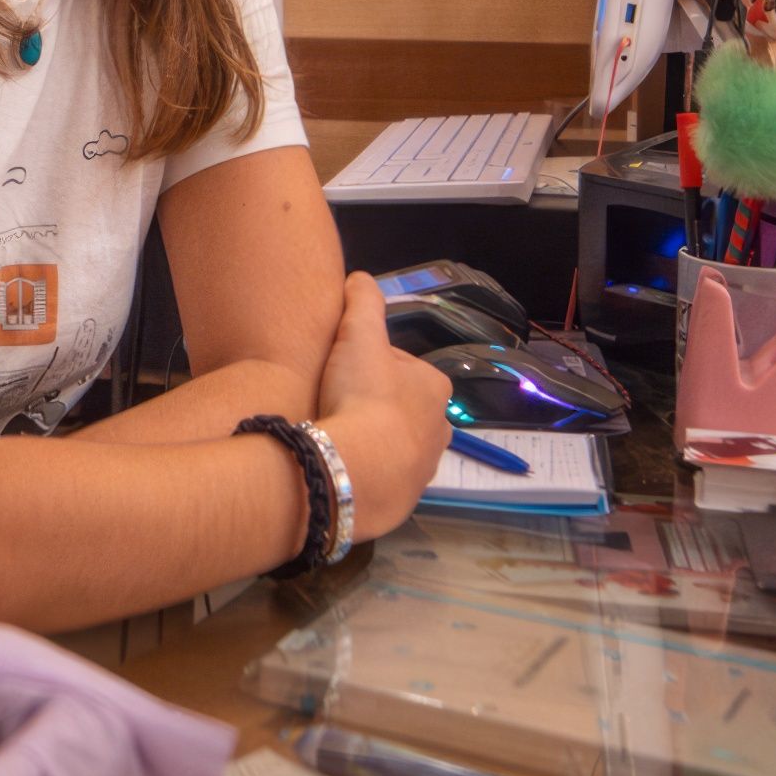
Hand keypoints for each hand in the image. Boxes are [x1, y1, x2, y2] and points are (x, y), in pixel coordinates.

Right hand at [315, 272, 453, 537]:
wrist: (357, 467)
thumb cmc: (362, 396)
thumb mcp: (358, 337)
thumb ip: (362, 303)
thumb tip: (360, 277)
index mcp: (434, 387)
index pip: (400, 368)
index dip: (368, 366)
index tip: (340, 371)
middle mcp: (440, 429)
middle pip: (401, 409)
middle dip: (374, 406)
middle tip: (335, 405)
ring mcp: (424, 468)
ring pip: (395, 446)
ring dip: (371, 441)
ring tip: (336, 438)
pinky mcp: (405, 499)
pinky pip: (384, 479)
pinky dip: (366, 471)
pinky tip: (341, 466)